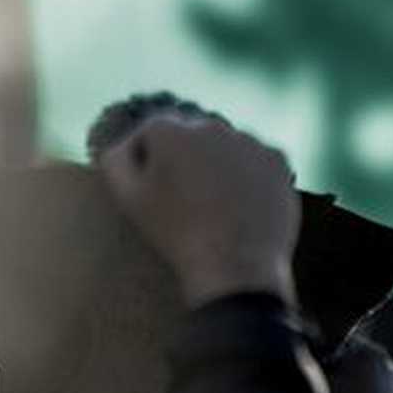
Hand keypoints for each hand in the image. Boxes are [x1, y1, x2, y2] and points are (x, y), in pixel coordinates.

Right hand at [99, 111, 298, 308]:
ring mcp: (249, 141)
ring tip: (214, 207)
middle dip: (184, 159)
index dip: (148, 162)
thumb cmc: (175, 234)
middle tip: (184, 200)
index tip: (152, 192)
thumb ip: (115, 161)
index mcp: (170, 131)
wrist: (235, 266)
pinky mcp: (277, 160)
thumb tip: (123, 143)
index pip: (150, 134)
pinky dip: (249, 177)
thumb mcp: (129, 200)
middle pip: (190, 136)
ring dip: (218, 165)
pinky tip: (240, 206)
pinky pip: (255, 162)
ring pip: (225, 147)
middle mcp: (211, 126)